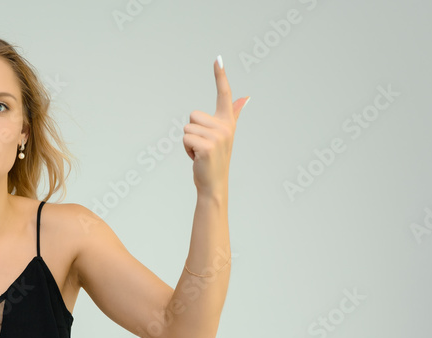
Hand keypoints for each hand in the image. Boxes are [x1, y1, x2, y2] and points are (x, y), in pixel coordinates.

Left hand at [182, 57, 247, 195]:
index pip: (224, 94)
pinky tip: (197, 158)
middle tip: (202, 147)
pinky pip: (185, 139)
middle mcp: (225, 126)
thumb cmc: (215, 159)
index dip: (220, 76)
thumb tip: (246, 97)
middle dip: (192, 132)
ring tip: (200, 153)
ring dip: (189, 142)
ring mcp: (217, 137)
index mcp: (227, 122)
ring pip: (187, 128)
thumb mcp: (225, 134)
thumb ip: (234, 113)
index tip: (218, 58)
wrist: (214, 183)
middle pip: (193, 115)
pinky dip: (187, 150)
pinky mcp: (207, 146)